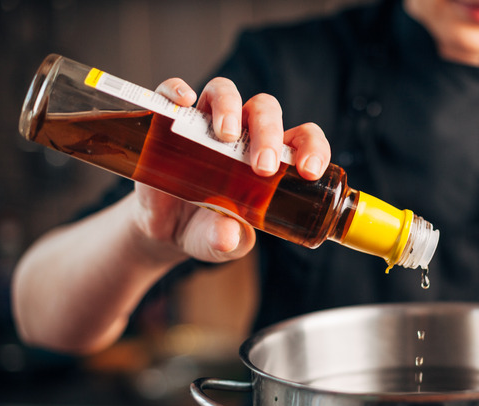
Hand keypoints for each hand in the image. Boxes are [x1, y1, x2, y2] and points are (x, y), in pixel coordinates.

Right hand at [130, 77, 331, 262]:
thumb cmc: (210, 230)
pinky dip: (177, 89)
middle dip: (268, 134)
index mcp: (272, 158)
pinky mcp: (172, 123)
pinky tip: (184, 101)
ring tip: (226, 136)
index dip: (313, 147)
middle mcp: (243, 133)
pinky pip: (173, 92)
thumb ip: (229, 241)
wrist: (166, 230)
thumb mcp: (223, 243)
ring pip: (225, 92)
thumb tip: (226, 236)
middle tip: (263, 167)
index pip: (302, 138)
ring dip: (230, 107)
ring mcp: (206, 124)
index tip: (309, 172)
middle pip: (265, 110)